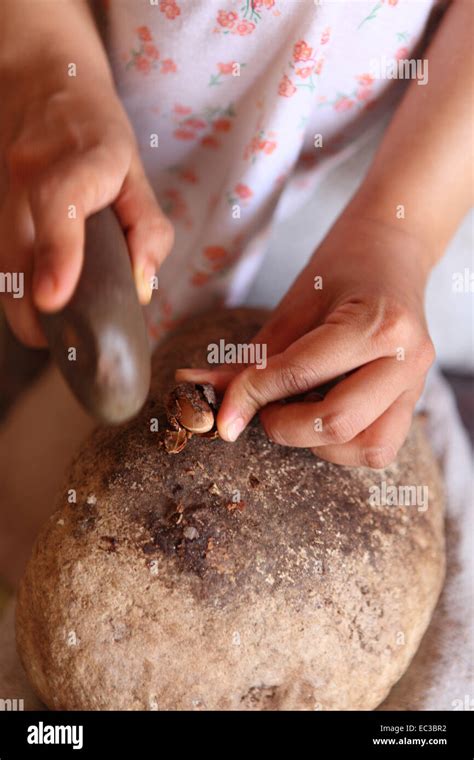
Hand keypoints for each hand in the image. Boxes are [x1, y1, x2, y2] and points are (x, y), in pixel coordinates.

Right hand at [0, 63, 173, 345]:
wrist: (40, 81)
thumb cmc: (96, 131)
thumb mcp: (137, 172)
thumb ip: (148, 231)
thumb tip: (140, 289)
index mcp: (78, 159)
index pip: (59, 201)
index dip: (56, 252)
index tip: (52, 298)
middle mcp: (27, 172)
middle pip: (15, 252)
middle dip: (36, 314)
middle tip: (68, 342)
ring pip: (2, 264)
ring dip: (23, 305)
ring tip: (55, 323)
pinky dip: (17, 285)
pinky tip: (38, 291)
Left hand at [176, 215, 434, 467]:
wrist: (390, 252)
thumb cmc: (340, 273)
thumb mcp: (292, 309)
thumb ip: (251, 359)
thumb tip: (200, 391)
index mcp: (378, 323)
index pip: (300, 373)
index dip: (250, 396)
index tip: (222, 415)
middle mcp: (406, 358)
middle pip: (338, 421)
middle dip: (285, 427)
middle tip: (264, 409)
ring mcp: (417, 383)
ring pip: (367, 447)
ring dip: (320, 443)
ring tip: (299, 411)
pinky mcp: (415, 400)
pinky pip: (379, 447)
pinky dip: (343, 445)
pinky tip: (323, 415)